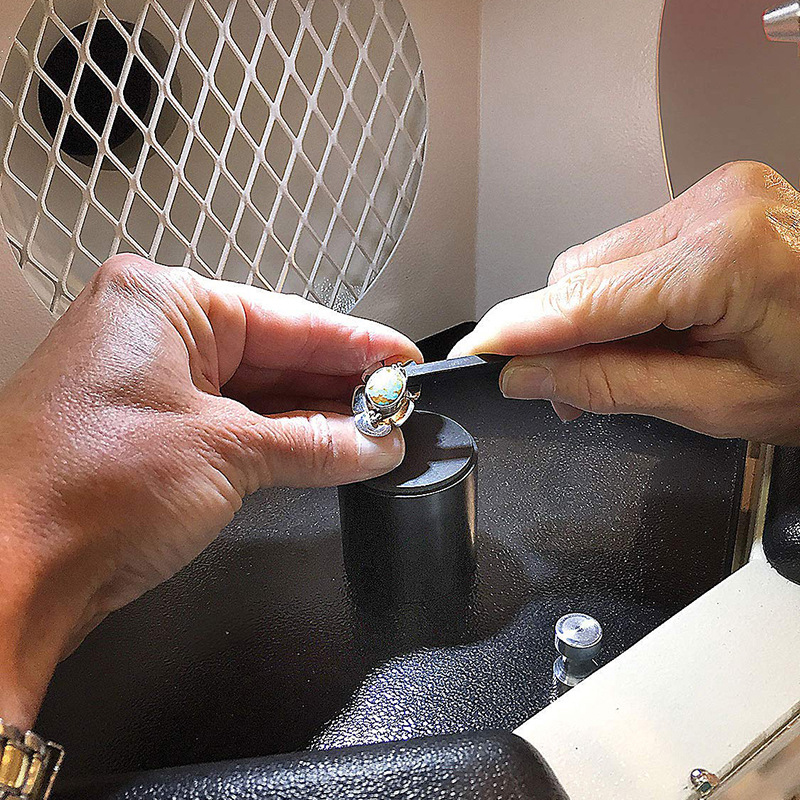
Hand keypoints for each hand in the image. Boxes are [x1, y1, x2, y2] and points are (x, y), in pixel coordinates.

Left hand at [0, 256, 419, 726]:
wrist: (10, 577)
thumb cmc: (79, 493)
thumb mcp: (226, 454)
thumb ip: (314, 446)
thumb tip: (373, 442)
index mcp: (159, 304)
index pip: (286, 318)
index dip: (354, 344)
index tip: (400, 359)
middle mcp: (150, 336)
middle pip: (272, 355)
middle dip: (339, 386)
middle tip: (397, 404)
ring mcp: (147, 387)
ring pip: (255, 396)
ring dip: (315, 420)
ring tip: (376, 432)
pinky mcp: (148, 435)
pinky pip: (233, 428)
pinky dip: (281, 444)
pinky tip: (330, 452)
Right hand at [452, 161, 799, 443]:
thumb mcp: (718, 404)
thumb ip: (612, 385)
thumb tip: (534, 376)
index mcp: (725, 256)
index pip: (584, 298)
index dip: (520, 330)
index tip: (478, 354)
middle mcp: (716, 207)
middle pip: (583, 270)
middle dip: (553, 332)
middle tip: (551, 389)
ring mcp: (718, 195)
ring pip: (601, 257)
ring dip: (586, 315)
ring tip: (612, 368)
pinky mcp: (716, 201)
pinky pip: (632, 248)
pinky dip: (618, 295)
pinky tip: (639, 331)